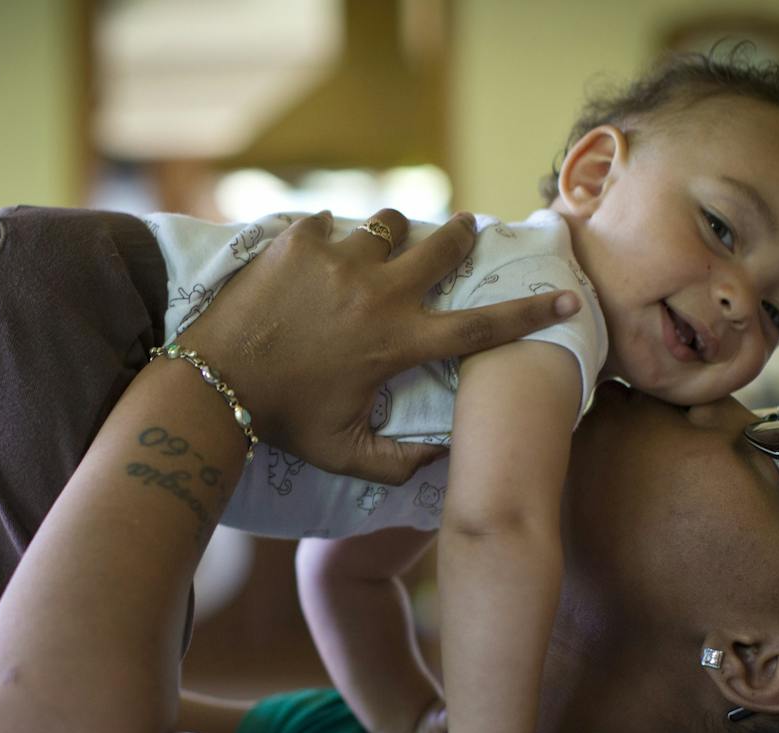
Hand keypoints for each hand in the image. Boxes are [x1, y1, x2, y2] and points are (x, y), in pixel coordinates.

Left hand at [185, 209, 580, 484]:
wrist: (212, 384)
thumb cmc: (283, 421)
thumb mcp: (345, 455)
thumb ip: (399, 463)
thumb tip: (441, 458)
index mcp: (399, 342)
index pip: (481, 326)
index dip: (531, 312)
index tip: (566, 294)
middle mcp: (379, 293)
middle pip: (443, 247)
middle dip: (462, 235)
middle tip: (466, 229)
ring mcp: (339, 259)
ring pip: (388, 224)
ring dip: (393, 234)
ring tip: (381, 247)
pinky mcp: (298, 238)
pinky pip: (330, 223)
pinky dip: (331, 238)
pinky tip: (318, 259)